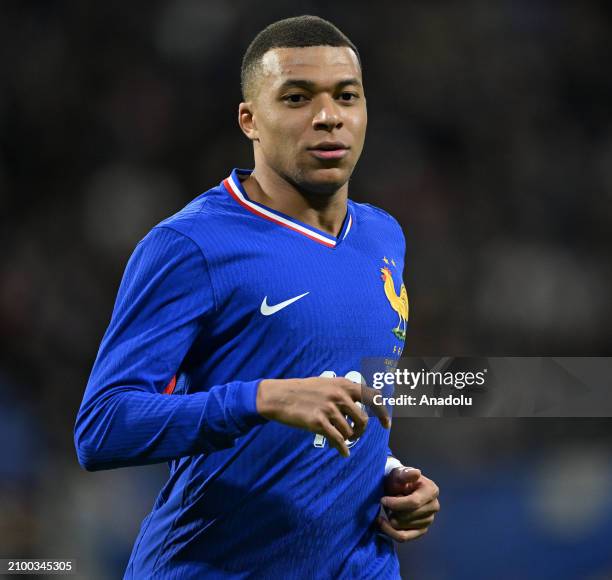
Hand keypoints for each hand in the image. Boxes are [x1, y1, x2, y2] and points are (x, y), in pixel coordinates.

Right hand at [256, 377, 390, 456]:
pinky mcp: (318, 422)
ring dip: (347, 439)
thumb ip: (345, 391)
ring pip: (350, 432)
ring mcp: (329, 409)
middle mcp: (339, 395)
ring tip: (339, 438)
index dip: (382, 412)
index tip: (386, 425)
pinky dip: (342, 449)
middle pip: (363, 420)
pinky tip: (341, 452)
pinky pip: (337, 440)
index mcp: (344, 384)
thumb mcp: (327, 383)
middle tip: (354, 435)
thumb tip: (364, 400)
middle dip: (360, 431)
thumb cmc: (303, 390)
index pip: (373, 397)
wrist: (279, 396)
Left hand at [377, 467, 439, 541]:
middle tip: (386, 502)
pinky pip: (404, 537)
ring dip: (391, 518)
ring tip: (390, 508)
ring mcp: (429, 520)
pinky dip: (390, 532)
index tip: (382, 500)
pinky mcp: (421, 530)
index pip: (414, 502)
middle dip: (392, 510)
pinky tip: (382, 523)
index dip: (396, 503)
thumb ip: (406, 473)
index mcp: (431, 490)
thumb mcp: (399, 473)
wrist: (396, 488)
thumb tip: (416, 473)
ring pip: (403, 526)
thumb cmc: (398, 480)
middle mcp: (434, 506)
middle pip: (407, 516)